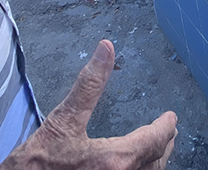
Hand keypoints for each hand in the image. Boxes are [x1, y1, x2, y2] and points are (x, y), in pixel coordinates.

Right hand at [0, 40, 176, 169]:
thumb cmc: (36, 163)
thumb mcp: (63, 119)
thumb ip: (89, 84)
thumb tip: (106, 48)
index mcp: (115, 159)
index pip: (153, 140)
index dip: (165, 127)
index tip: (171, 118)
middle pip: (154, 161)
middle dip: (163, 144)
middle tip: (169, 131)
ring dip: (154, 160)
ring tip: (155, 149)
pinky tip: (131, 165)